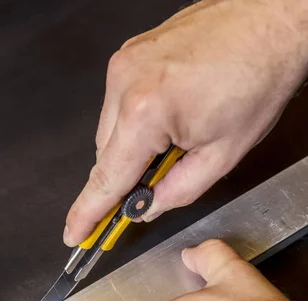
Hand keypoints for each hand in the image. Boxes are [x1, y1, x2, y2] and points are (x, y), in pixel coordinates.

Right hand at [64, 0, 307, 245]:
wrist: (272, 20)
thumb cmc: (259, 76)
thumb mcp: (222, 155)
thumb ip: (176, 192)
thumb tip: (147, 207)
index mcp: (145, 111)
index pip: (107, 178)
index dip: (89, 212)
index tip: (75, 233)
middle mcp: (125, 81)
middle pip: (106, 155)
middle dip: (126, 177)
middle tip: (153, 188)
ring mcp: (125, 62)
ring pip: (111, 129)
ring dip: (134, 147)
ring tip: (178, 139)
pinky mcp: (132, 52)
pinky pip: (119, 103)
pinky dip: (137, 121)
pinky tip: (171, 116)